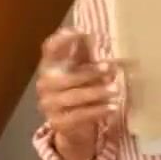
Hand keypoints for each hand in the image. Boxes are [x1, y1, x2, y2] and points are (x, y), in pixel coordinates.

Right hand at [34, 29, 120, 159]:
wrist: (71, 127)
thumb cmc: (78, 90)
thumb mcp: (82, 69)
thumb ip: (86, 53)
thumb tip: (93, 34)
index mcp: (49, 66)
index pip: (49, 49)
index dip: (62, 40)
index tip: (81, 32)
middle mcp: (45, 84)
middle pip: (66, 77)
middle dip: (90, 72)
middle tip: (110, 68)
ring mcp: (49, 105)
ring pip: (74, 97)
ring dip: (97, 92)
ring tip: (115, 90)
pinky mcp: (58, 123)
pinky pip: (80, 116)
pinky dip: (98, 111)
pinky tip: (112, 107)